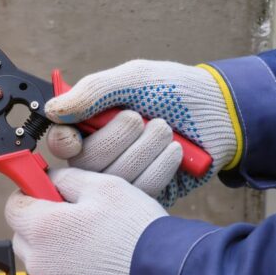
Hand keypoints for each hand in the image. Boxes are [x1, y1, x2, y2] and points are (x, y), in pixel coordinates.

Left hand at [6, 167, 166, 274]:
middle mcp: (39, 262)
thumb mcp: (104, 187)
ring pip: (42, 268)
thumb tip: (48, 179)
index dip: (28, 197)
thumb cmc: (138, 232)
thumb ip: (66, 179)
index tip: (42, 196)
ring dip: (57, 258)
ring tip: (95, 252)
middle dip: (41, 229)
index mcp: (42, 227)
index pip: (12, 208)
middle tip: (74, 224)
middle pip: (24, 239)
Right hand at [45, 60, 237, 205]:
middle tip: (141, 120)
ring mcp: (124, 177)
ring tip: (165, 130)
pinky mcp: (148, 195)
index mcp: (92, 123)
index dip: (65, 142)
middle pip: (86, 163)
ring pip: (114, 179)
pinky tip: (175, 152)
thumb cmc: (177, 91)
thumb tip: (52, 110)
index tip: (76, 137)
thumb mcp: (134, 79)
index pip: (61, 142)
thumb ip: (93, 91)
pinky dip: (159, 169)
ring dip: (143, 150)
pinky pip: (140, 193)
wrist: (223, 113)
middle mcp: (102, 153)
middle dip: (117, 138)